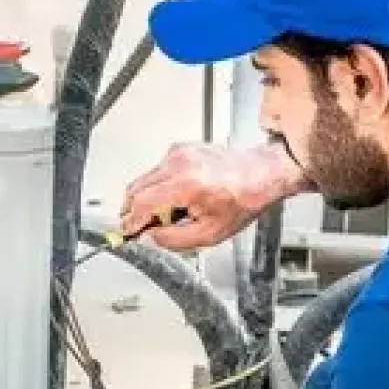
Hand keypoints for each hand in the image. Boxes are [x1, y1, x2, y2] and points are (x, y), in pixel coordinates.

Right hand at [120, 139, 310, 251]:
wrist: (262, 173)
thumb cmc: (244, 200)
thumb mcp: (210, 234)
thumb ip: (174, 240)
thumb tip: (149, 238)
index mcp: (187, 184)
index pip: (142, 203)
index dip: (130, 221)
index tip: (126, 232)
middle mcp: (179, 163)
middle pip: (136, 189)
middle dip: (134, 211)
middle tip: (143, 227)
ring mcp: (179, 152)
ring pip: (145, 179)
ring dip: (149, 199)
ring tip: (171, 213)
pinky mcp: (180, 148)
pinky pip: (158, 171)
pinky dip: (160, 187)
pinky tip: (179, 198)